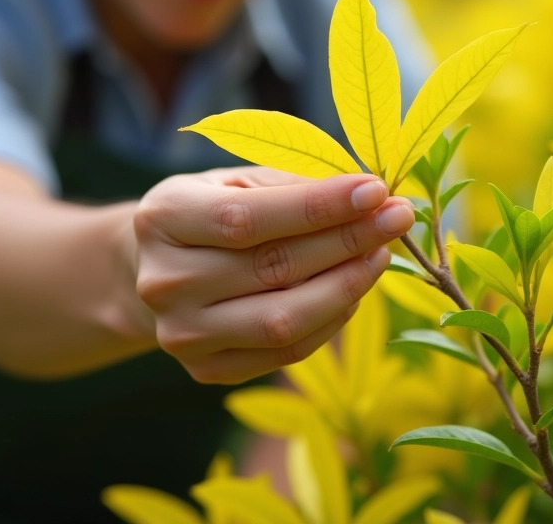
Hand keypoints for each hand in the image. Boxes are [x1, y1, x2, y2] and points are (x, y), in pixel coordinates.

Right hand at [133, 168, 412, 383]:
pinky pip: (286, 353)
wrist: (154, 271)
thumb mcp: (237, 181)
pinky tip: (353, 288)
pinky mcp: (205, 370)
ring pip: (283, 320)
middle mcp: (164, 281)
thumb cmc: (210, 211)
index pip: (247, 218)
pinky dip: (330, 321)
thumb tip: (369, 195)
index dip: (317, 206)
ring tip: (381, 254)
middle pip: (272, 268)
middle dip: (347, 241)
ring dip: (347, 286)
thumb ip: (293, 185)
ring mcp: (182, 333)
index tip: (375, 190)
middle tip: (397, 217)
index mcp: (163, 218)